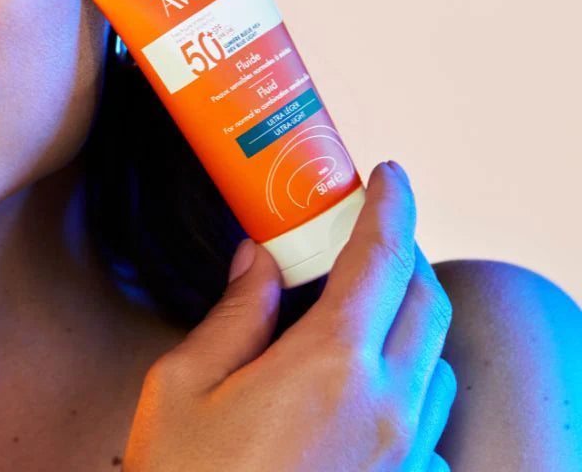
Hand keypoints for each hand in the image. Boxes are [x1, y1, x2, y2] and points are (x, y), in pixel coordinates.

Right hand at [122, 161, 455, 471]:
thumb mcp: (184, 387)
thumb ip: (233, 314)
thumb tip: (259, 261)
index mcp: (331, 368)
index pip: (382, 259)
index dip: (389, 205)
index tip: (389, 176)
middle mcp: (388, 408)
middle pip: (424, 302)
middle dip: (401, 255)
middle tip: (362, 237)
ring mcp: (406, 456)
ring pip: (436, 360)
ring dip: (409, 321)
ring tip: (359, 313)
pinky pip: (429, 422)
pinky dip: (407, 387)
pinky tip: (361, 395)